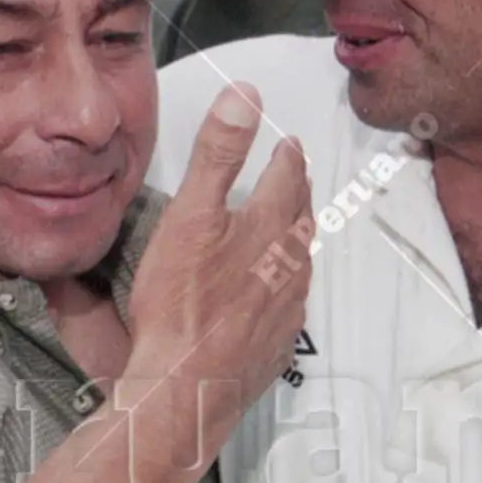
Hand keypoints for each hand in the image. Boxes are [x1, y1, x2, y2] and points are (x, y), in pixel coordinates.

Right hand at [121, 84, 312, 467]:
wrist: (186, 388)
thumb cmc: (180, 301)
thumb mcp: (191, 213)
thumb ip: (219, 153)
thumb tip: (247, 94)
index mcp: (269, 229)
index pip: (287, 180)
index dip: (287, 157)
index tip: (288, 143)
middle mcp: (287, 267)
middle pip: (301, 221)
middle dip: (298, 194)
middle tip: (295, 178)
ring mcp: (284, 311)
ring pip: (300, 264)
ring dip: (296, 240)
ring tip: (289, 229)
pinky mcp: (274, 348)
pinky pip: (289, 306)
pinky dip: (286, 287)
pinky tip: (275, 295)